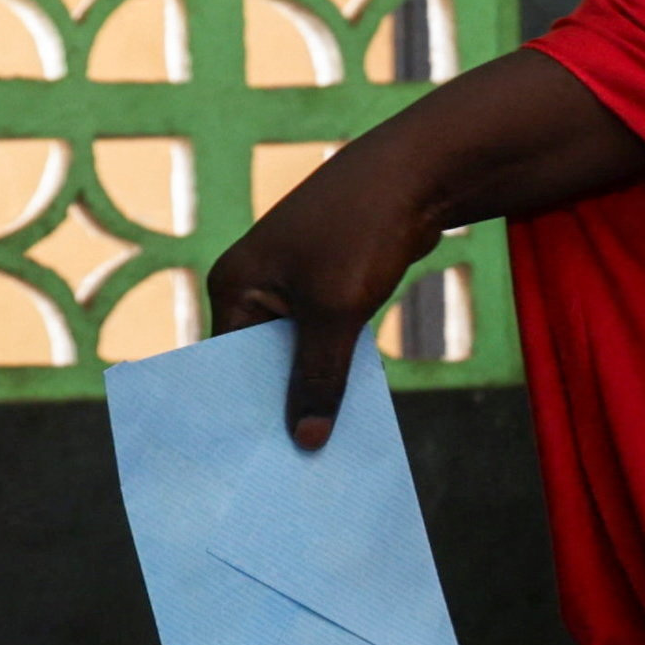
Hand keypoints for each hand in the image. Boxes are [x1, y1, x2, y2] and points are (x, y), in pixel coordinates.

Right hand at [201, 50, 644, 446]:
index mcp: (235, 286)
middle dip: (281, 408)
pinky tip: (348, 414)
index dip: (244, 412)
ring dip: (314, 392)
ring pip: (299, 355)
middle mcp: (254, 286)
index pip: (226, 365)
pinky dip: (337, 370)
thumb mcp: (336, 313)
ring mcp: (293, 286)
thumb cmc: (363, 231)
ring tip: (322, 453)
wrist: (418, 174)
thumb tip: (304, 440)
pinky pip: (326, 342)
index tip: (255, 464)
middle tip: (293, 470)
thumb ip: (318, 378)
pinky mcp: (330, 287)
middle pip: (261, 364)